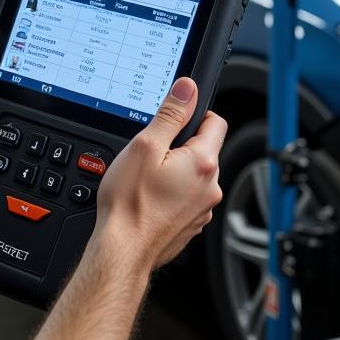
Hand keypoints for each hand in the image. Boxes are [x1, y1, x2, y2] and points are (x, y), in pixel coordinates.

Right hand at [96, 77, 226, 269]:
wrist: (123, 250)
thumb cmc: (130, 204)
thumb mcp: (145, 146)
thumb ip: (170, 114)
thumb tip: (187, 89)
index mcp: (203, 163)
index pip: (216, 121)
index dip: (193, 114)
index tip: (173, 119)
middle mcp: (210, 187)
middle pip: (204, 149)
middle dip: (180, 144)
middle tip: (151, 152)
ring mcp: (202, 208)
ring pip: (194, 174)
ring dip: (176, 169)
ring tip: (147, 177)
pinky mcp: (191, 223)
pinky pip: (187, 196)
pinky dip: (172, 192)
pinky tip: (150, 196)